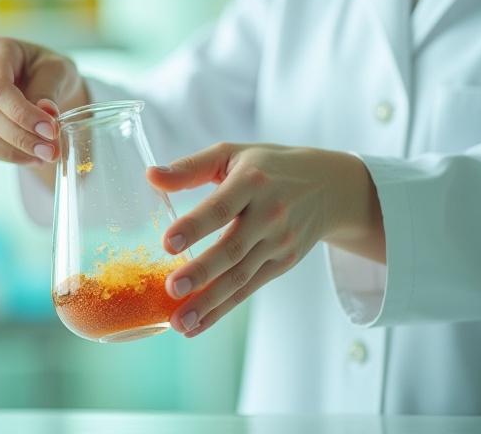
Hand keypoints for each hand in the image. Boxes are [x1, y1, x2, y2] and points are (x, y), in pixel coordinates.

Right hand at [0, 36, 88, 163]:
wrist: (43, 81)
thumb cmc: (50, 70)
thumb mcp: (59, 71)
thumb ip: (49, 89)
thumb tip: (46, 112)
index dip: (22, 114)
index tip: (51, 131)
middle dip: (21, 137)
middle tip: (52, 152)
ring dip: (11, 151)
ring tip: (43, 157)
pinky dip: (5, 154)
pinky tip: (30, 157)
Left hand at [146, 143, 383, 337]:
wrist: (329, 187)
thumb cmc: (268, 166)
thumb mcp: (232, 154)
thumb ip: (191, 167)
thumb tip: (151, 176)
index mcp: (252, 182)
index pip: (222, 207)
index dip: (195, 225)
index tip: (168, 243)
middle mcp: (269, 214)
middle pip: (232, 248)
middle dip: (202, 272)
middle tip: (172, 289)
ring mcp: (279, 242)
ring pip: (240, 276)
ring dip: (209, 302)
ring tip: (180, 322)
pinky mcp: (282, 263)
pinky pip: (249, 289)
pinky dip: (223, 309)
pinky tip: (197, 325)